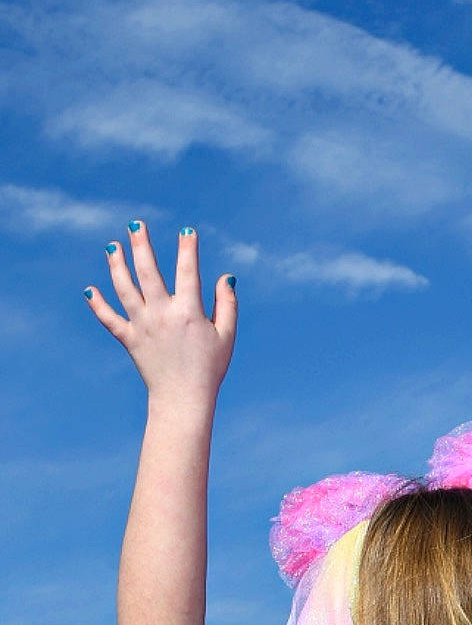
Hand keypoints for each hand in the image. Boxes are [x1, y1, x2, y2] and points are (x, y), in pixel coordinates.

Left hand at [86, 224, 236, 408]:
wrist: (183, 399)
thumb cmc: (209, 368)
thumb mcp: (226, 336)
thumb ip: (228, 304)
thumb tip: (225, 277)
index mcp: (189, 312)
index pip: (188, 271)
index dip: (188, 249)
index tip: (187, 231)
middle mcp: (162, 314)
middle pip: (148, 271)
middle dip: (141, 245)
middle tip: (135, 225)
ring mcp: (143, 326)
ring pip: (124, 288)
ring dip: (116, 265)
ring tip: (112, 246)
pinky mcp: (130, 339)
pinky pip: (109, 319)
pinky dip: (98, 305)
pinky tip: (89, 290)